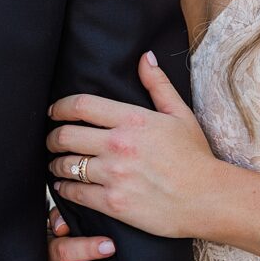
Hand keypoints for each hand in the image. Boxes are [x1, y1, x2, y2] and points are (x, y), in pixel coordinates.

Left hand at [48, 51, 220, 237]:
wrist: (209, 199)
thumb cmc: (196, 157)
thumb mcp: (180, 115)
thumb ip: (157, 85)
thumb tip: (145, 57)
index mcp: (133, 120)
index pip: (82, 105)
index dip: (60, 107)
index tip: (53, 112)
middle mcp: (119, 145)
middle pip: (66, 135)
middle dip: (52, 137)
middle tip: (51, 141)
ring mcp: (115, 174)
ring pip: (67, 164)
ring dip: (55, 164)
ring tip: (56, 164)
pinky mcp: (114, 203)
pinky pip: (75, 192)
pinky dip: (63, 189)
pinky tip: (63, 186)